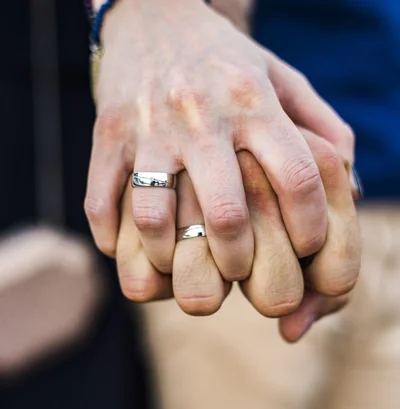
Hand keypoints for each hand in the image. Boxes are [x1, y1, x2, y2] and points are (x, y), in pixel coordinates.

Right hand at [86, 0, 353, 284]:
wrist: (151, 13)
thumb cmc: (226, 61)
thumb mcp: (283, 78)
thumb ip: (323, 129)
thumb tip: (349, 185)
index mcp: (253, 102)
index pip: (296, 178)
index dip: (309, 227)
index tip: (306, 248)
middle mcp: (201, 116)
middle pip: (225, 215)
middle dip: (237, 261)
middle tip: (239, 272)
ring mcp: (148, 127)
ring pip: (155, 218)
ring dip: (171, 258)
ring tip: (182, 263)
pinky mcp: (106, 135)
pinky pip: (101, 203)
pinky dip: (113, 240)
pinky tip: (134, 248)